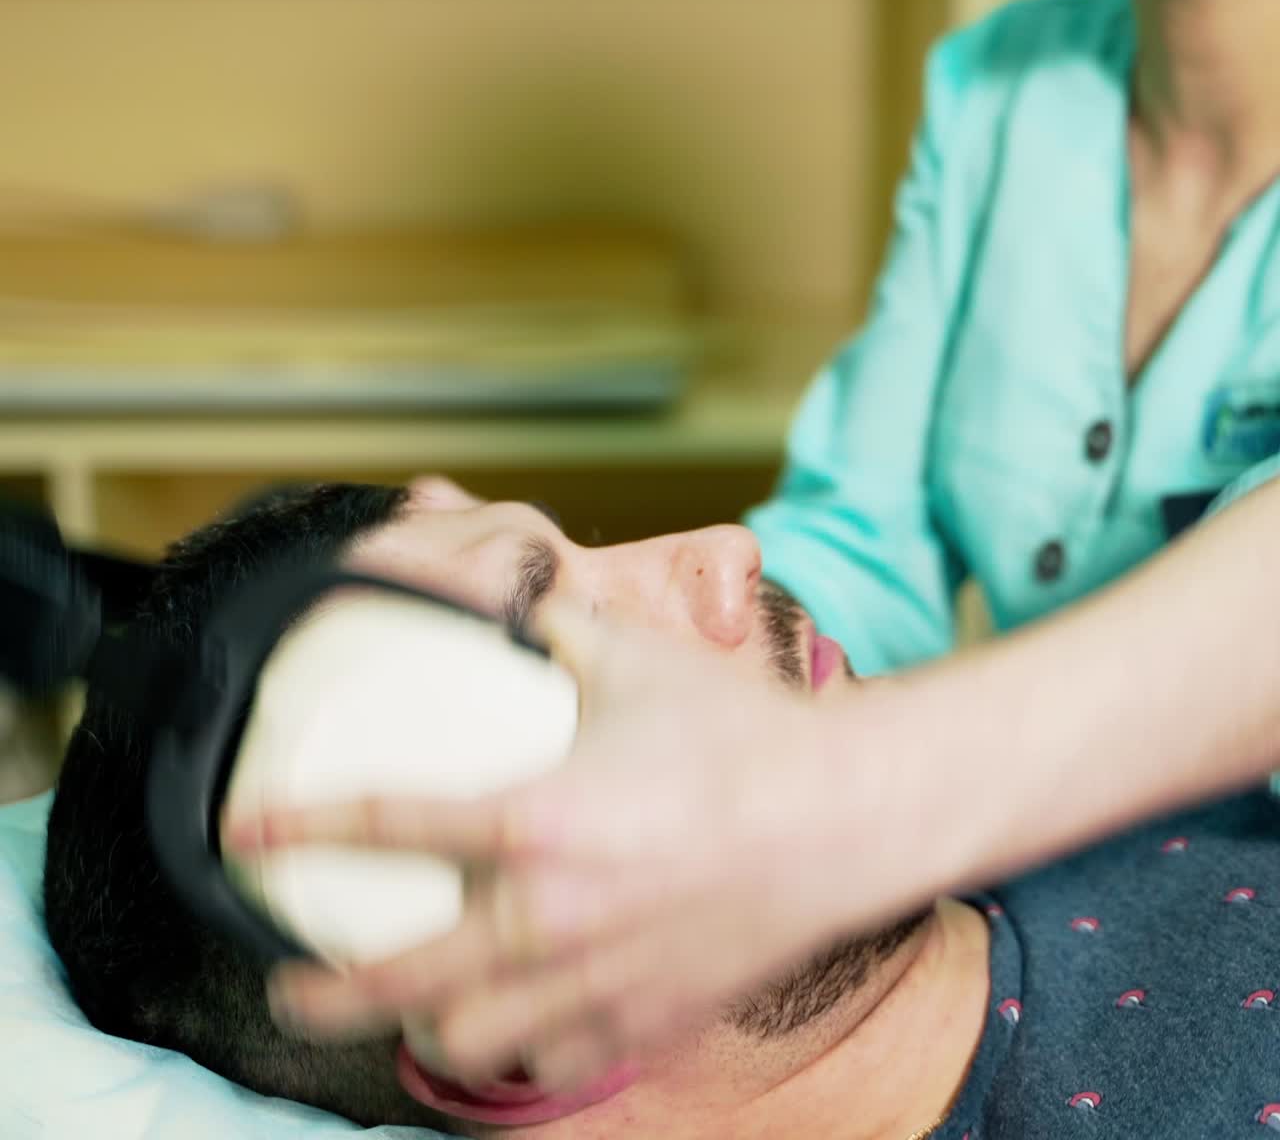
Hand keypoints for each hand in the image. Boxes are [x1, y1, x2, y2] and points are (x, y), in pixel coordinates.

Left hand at [224, 605, 868, 1091]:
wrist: (845, 817)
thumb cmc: (742, 735)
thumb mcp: (637, 657)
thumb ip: (560, 627)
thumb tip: (519, 601)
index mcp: (535, 816)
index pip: (385, 822)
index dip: (301, 829)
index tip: (247, 839)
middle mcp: (549, 913)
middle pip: (398, 977)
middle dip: (323, 988)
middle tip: (285, 983)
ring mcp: (596, 979)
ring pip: (467, 1042)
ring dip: (420, 1030)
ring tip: (406, 1011)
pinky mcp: (646, 1020)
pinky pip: (553, 1067)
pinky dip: (517, 1055)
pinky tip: (511, 1029)